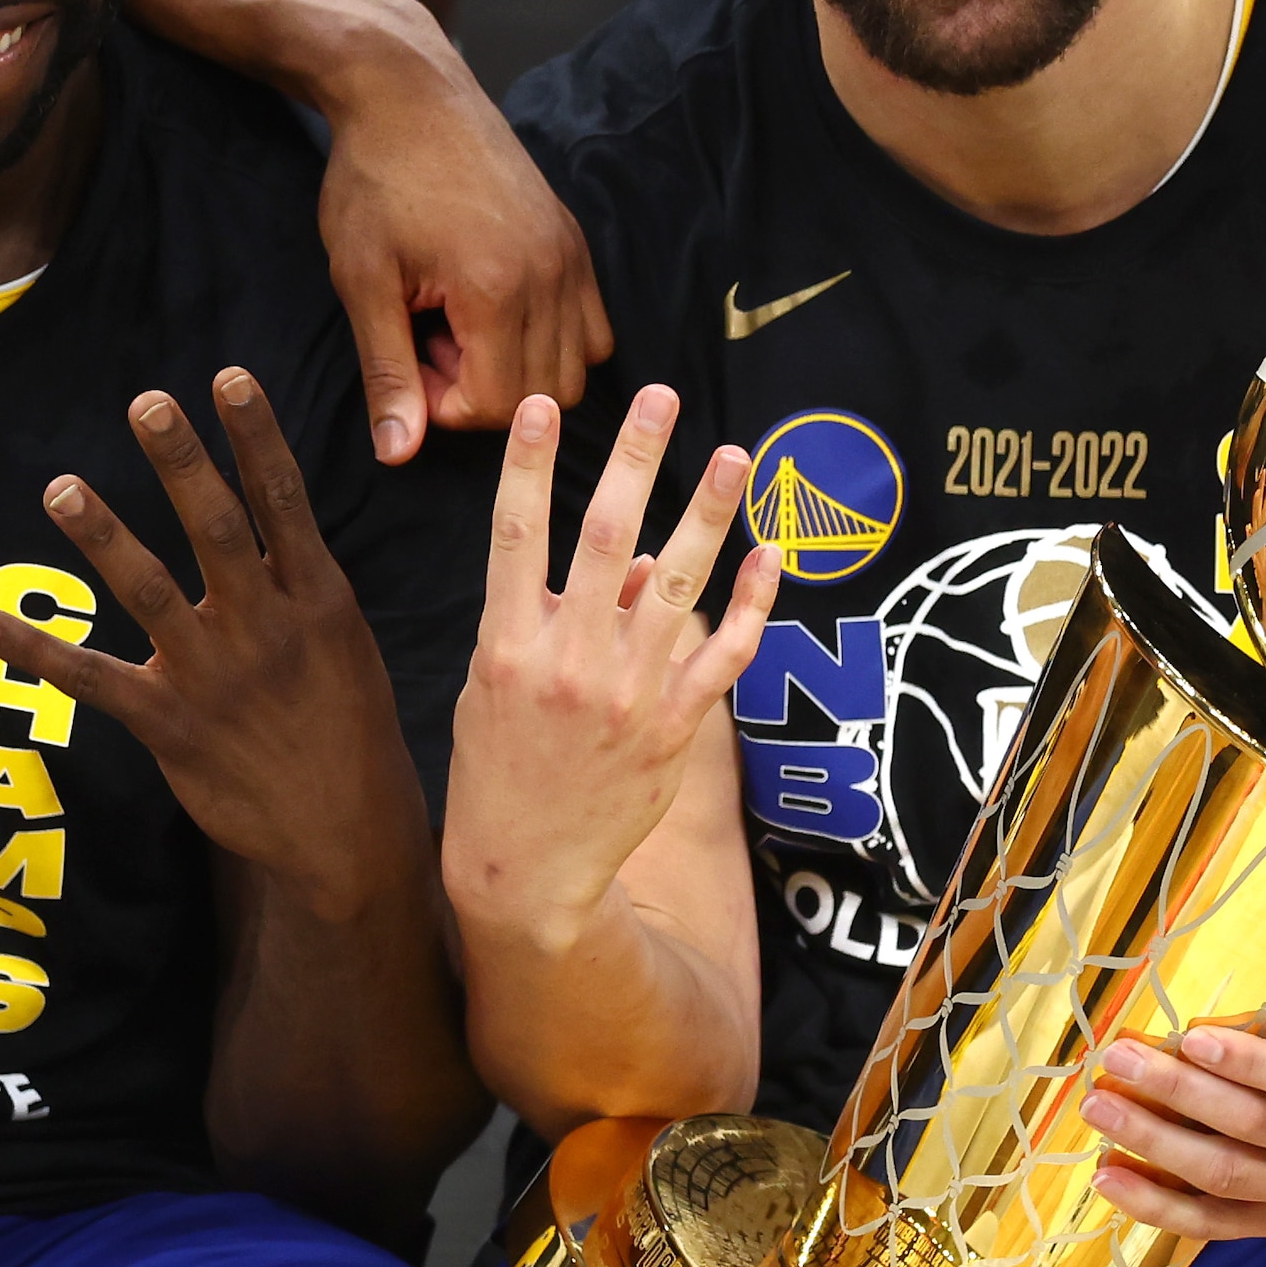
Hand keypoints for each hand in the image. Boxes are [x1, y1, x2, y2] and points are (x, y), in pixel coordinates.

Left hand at [0, 373, 429, 914]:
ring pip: (149, 590)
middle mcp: (264, 626)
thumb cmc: (350, 732)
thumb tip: (275, 526)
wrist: (349, 831)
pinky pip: (92, 679)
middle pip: (216, 528)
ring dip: (101, 536)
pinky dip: (33, 650)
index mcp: (316, 600)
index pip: (282, 501)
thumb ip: (302, 584)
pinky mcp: (170, 726)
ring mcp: (214, 675)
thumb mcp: (347, 646)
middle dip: (181, 462)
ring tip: (61, 487)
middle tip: (146, 403)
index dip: (254, 437)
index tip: (226, 377)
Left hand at [316, 43, 611, 460]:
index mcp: (496, 289)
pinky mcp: (575, 243)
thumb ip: (387, 371)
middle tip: (430, 346)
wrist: (409, 94)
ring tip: (460, 330)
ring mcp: (571, 258)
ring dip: (519, 372)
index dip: (445, 406)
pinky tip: (497, 314)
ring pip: (575, 370)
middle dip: (482, 394)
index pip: (497, 406)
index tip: (407, 363)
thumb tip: (398, 452)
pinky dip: (553, 344)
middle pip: (542, 397)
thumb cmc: (375, 180)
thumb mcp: (362, 280)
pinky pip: (593, 329)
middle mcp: (551, 276)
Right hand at [444, 392, 767, 948]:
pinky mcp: (673, 728)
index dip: (528, 465)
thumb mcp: (496, 688)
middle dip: (635, 459)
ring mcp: (627, 693)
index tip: (539, 404)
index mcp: (509, 644)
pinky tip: (770, 556)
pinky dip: (752, 604)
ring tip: (734, 455)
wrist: (525, 868)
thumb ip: (551, 619)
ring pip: (679, 584)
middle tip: (658, 397)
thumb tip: (638, 563)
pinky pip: (723, 655)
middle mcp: (570, 659)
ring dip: (709, 512)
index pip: (516, 534)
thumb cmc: (500, 768)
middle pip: (609, 538)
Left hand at [1089, 978, 1265, 1239]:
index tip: (1191, 1035)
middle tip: (1118, 1059)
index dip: (1249, 1065)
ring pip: (1226, 1179)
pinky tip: (1109, 1179)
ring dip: (1155, 1147)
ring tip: (1099, 1110)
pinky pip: (1218, 1224)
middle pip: (1253, 1130)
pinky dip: (1160, 1208)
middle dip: (1178, 1094)